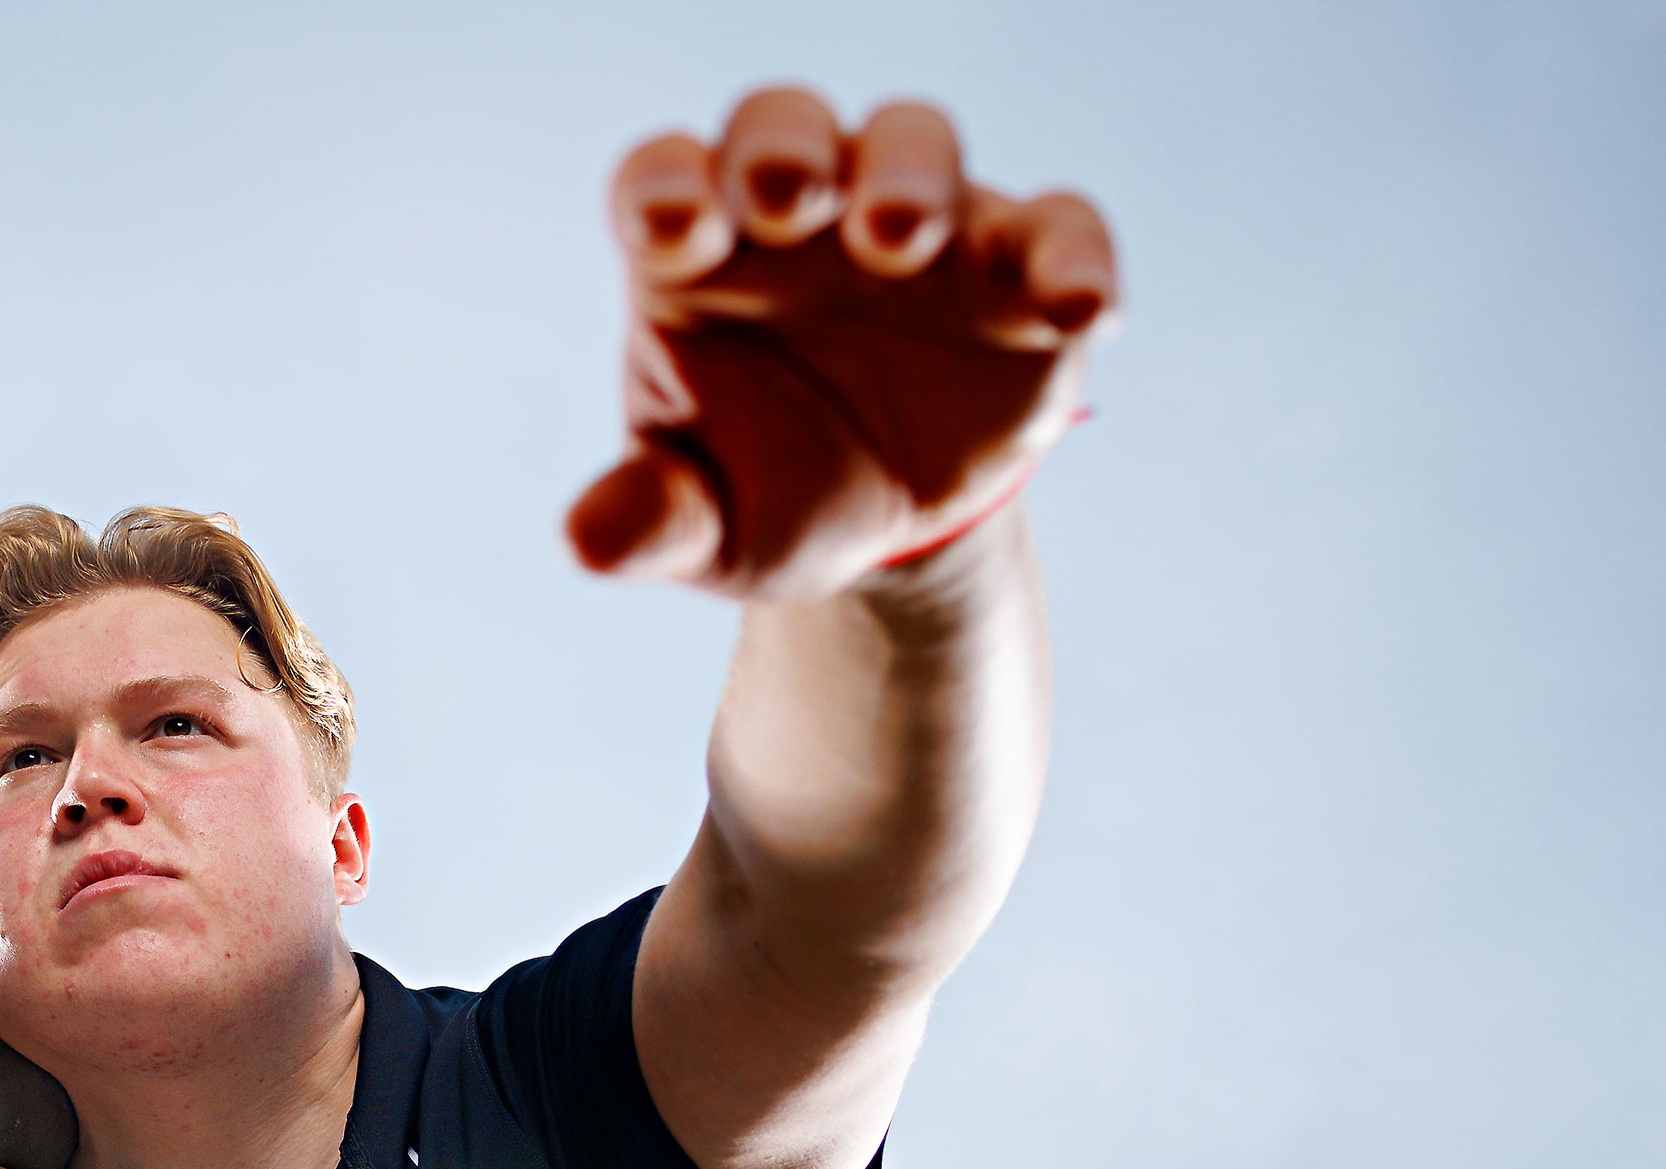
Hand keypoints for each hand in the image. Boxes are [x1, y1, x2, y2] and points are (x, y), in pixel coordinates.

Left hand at [566, 90, 1116, 600]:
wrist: (883, 533)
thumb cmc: (768, 496)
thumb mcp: (702, 528)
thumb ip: (650, 521)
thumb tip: (584, 543)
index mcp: (698, 257)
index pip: (661, 181)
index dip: (662, 186)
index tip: (668, 232)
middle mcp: (802, 216)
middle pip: (784, 127)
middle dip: (782, 147)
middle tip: (784, 195)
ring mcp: (917, 229)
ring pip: (914, 144)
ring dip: (907, 176)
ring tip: (899, 242)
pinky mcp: (1021, 270)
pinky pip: (1058, 229)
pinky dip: (1073, 256)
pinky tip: (1080, 310)